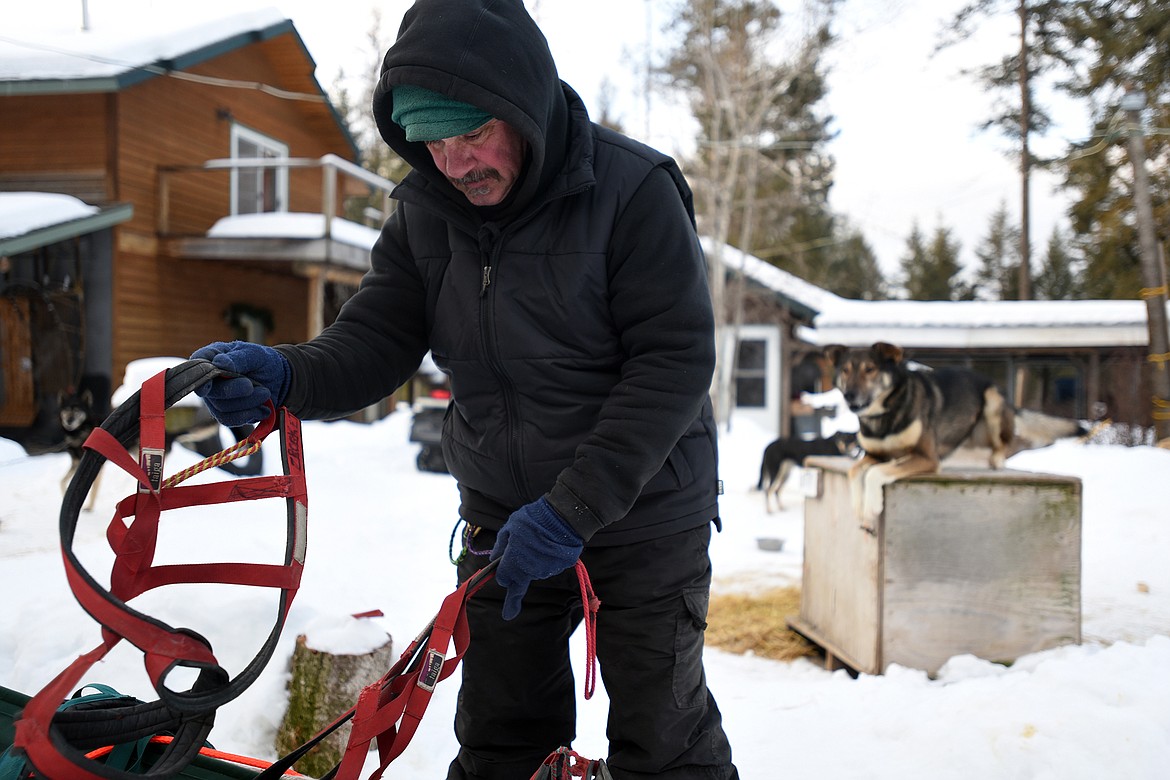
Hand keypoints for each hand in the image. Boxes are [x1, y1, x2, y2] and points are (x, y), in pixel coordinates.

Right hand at [190, 341, 290, 426]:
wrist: (279, 378)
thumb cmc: (262, 361)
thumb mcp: (254, 353)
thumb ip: (237, 358)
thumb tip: (219, 363)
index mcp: (210, 358)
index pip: (197, 368)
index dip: (201, 378)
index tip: (207, 387)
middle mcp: (209, 380)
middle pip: (212, 393)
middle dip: (234, 390)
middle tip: (251, 386)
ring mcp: (216, 399)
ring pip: (223, 409)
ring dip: (248, 403)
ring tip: (265, 393)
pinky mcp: (227, 414)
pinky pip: (231, 420)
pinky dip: (249, 415)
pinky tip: (263, 408)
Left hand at [491, 497, 582, 620]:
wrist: (562, 518)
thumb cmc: (534, 519)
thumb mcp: (510, 526)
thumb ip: (500, 544)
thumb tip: (494, 558)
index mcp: (513, 562)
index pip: (503, 579)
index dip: (501, 576)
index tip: (501, 575)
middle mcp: (528, 572)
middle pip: (518, 582)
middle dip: (515, 576)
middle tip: (517, 570)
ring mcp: (544, 572)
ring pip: (533, 573)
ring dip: (531, 564)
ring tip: (536, 544)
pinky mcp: (558, 569)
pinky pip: (547, 567)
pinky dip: (545, 560)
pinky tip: (548, 546)